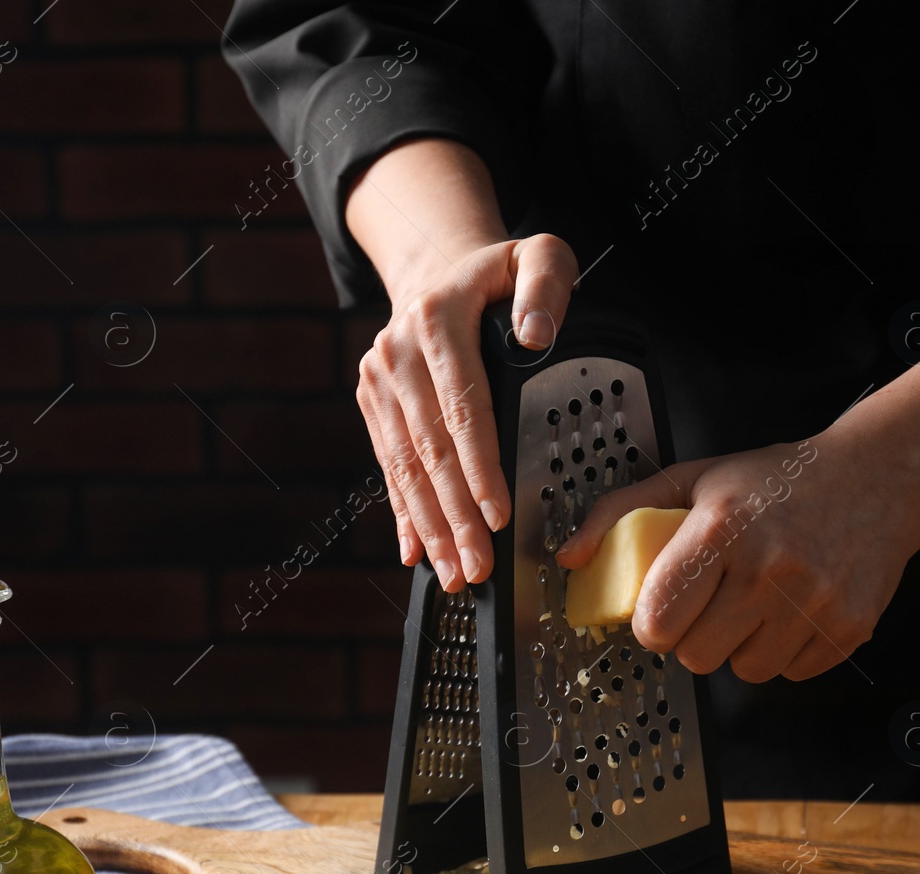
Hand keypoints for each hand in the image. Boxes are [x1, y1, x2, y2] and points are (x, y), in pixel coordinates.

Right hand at [355, 233, 577, 590]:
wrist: (436, 268)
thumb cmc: (499, 274)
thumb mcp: (538, 255)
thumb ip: (547, 286)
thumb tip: (537, 335)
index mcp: (438, 319)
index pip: (462, 405)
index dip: (479, 465)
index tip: (497, 512)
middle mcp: (398, 352)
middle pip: (430, 447)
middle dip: (454, 515)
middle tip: (478, 565)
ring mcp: (380, 380)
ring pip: (405, 465)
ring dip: (429, 525)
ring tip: (454, 572)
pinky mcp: (373, 403)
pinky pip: (388, 465)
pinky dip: (403, 511)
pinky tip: (415, 552)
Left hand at [554, 438, 916, 681]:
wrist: (876, 478)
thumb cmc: (779, 481)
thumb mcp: (695, 478)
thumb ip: (622, 513)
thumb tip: (571, 556)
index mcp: (722, 528)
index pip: (657, 621)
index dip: (654, 621)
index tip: (665, 606)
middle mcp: (768, 568)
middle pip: (697, 657)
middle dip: (696, 635)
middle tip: (714, 601)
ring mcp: (812, 602)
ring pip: (745, 671)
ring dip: (742, 646)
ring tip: (757, 602)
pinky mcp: (847, 629)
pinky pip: (791, 674)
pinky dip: (786, 651)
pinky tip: (792, 609)